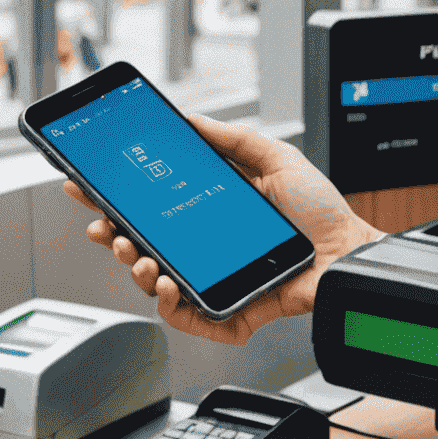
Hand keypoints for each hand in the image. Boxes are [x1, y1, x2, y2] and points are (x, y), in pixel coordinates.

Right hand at [63, 111, 382, 345]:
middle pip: (142, 247)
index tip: (88, 187)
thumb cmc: (322, 211)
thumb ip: (232, 139)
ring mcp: (214, 282)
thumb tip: (189, 119)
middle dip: (113, 236)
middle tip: (105, 227)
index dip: (115, 200)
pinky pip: (187, 318)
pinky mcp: (228, 311)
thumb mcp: (276, 158)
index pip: (151, 207)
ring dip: (136, 269)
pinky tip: (168, 286)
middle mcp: (206, 249)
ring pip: (155, 284)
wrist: (349, 251)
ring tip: (139, 255)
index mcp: (210, 213)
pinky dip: (169, 307)